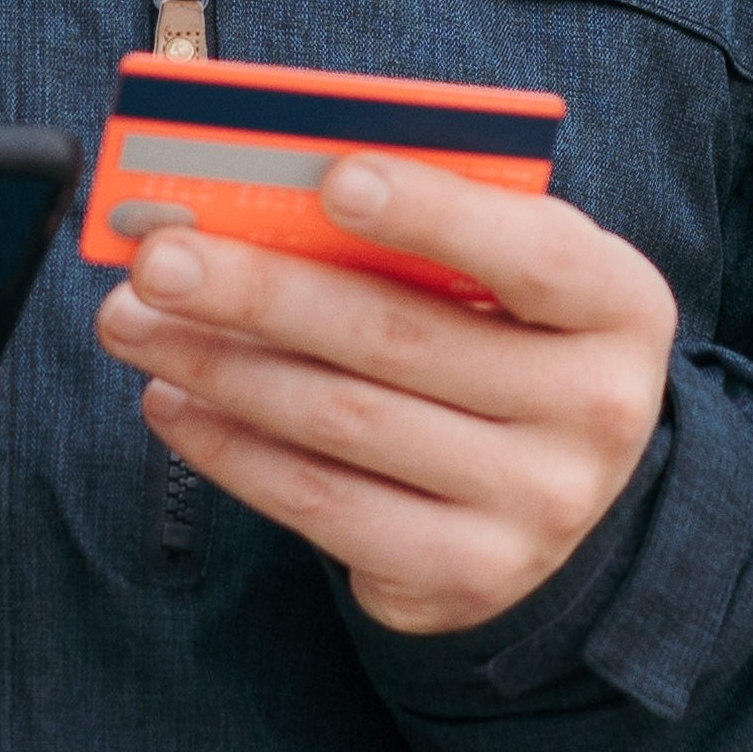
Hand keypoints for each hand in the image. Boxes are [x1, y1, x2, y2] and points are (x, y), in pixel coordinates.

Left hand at [93, 155, 675, 634]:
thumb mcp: (505, 271)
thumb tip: (255, 196)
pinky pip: (322, 505)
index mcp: (620, 306)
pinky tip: (171, 401)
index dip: (435, 213)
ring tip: (133, 323)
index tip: (332, 177)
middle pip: (401, 339)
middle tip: (157, 260)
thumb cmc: (504, 335)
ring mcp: (536, 506)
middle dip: (261, 292)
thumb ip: (420, 228)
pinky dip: (230, 449)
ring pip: (344, 422)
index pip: (534, 253)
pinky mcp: (465, 574)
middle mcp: (599, 412)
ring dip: (219, 367)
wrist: (558, 486)